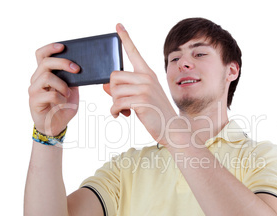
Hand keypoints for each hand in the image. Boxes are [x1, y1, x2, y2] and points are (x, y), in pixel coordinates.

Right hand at [28, 43, 79, 135]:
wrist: (56, 126)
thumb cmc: (63, 106)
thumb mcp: (72, 90)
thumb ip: (73, 79)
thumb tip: (81, 68)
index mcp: (45, 73)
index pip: (42, 55)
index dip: (50, 48)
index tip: (63, 46)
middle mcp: (37, 79)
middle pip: (45, 62)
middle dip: (62, 63)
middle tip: (76, 69)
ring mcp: (34, 90)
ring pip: (46, 77)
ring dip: (62, 84)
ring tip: (68, 94)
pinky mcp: (34, 101)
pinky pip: (49, 94)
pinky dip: (60, 97)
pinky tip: (64, 102)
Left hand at [104, 24, 177, 145]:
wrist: (171, 128)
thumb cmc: (156, 112)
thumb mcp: (141, 97)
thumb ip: (123, 89)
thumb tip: (105, 86)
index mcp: (148, 73)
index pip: (134, 53)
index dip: (125, 39)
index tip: (118, 26)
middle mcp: (147, 78)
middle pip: (114, 76)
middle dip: (113, 91)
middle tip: (120, 101)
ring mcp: (145, 89)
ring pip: (113, 90)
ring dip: (114, 103)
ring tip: (123, 109)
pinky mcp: (141, 101)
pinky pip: (116, 103)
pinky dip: (114, 111)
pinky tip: (120, 115)